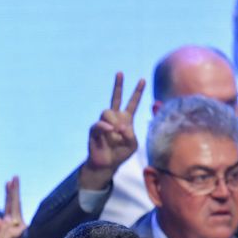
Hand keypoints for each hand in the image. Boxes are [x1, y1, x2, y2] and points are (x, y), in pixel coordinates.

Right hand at [80, 72, 144, 189]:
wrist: (106, 164)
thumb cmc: (120, 154)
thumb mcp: (133, 145)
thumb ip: (130, 134)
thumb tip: (120, 127)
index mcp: (126, 120)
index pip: (132, 103)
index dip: (137, 92)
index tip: (142, 79)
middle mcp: (115, 118)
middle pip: (115, 98)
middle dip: (118, 85)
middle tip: (120, 72)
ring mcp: (104, 123)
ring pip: (107, 111)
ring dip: (114, 121)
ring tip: (116, 131)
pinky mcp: (94, 130)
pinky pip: (99, 124)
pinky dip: (105, 127)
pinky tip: (110, 130)